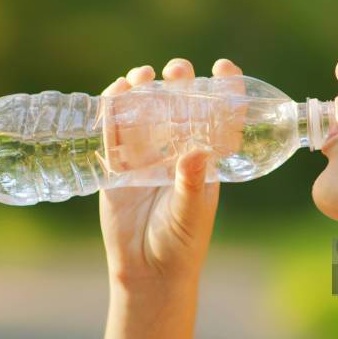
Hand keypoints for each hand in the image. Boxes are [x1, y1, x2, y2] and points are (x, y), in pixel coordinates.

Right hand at [98, 58, 242, 292]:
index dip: (223, 91)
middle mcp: (176, 152)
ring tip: (142, 76)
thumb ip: (193, 183)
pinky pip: (115, 132)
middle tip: (177, 70)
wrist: (148, 271)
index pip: (218, 118)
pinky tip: (116, 93)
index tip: (222, 67)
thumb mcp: (192, 212)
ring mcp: (146, 157)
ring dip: (143, 91)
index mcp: (205, 160)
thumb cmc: (181, 242)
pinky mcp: (118, 166)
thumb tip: (197, 152)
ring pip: (144, 113)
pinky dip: (114, 111)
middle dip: (178, 83)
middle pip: (178, 107)